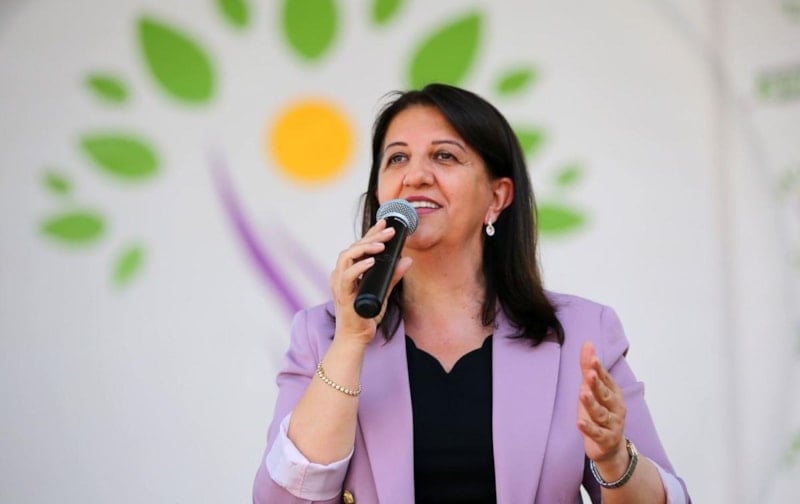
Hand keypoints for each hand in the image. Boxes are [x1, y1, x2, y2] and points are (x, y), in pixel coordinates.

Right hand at [329, 219, 412, 345]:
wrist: (356, 338)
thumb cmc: (365, 316)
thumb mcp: (384, 292)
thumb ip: (393, 276)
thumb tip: (407, 260)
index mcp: (349, 271)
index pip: (359, 246)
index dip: (371, 232)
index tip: (385, 222)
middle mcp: (341, 274)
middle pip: (353, 247)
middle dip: (372, 236)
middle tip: (391, 231)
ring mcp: (339, 284)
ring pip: (347, 256)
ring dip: (365, 247)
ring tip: (382, 244)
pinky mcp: (342, 295)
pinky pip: (347, 276)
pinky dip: (359, 267)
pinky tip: (371, 261)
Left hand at [577, 341, 627, 476]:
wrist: (610, 447)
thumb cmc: (601, 412)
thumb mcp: (592, 389)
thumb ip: (588, 367)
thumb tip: (587, 342)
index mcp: (613, 393)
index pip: (605, 379)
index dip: (598, 369)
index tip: (592, 358)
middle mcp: (615, 407)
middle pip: (605, 394)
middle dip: (598, 384)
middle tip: (589, 373)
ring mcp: (612, 424)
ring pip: (601, 413)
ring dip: (592, 404)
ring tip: (582, 394)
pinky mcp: (605, 439)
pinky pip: (596, 433)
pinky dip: (588, 428)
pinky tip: (579, 422)